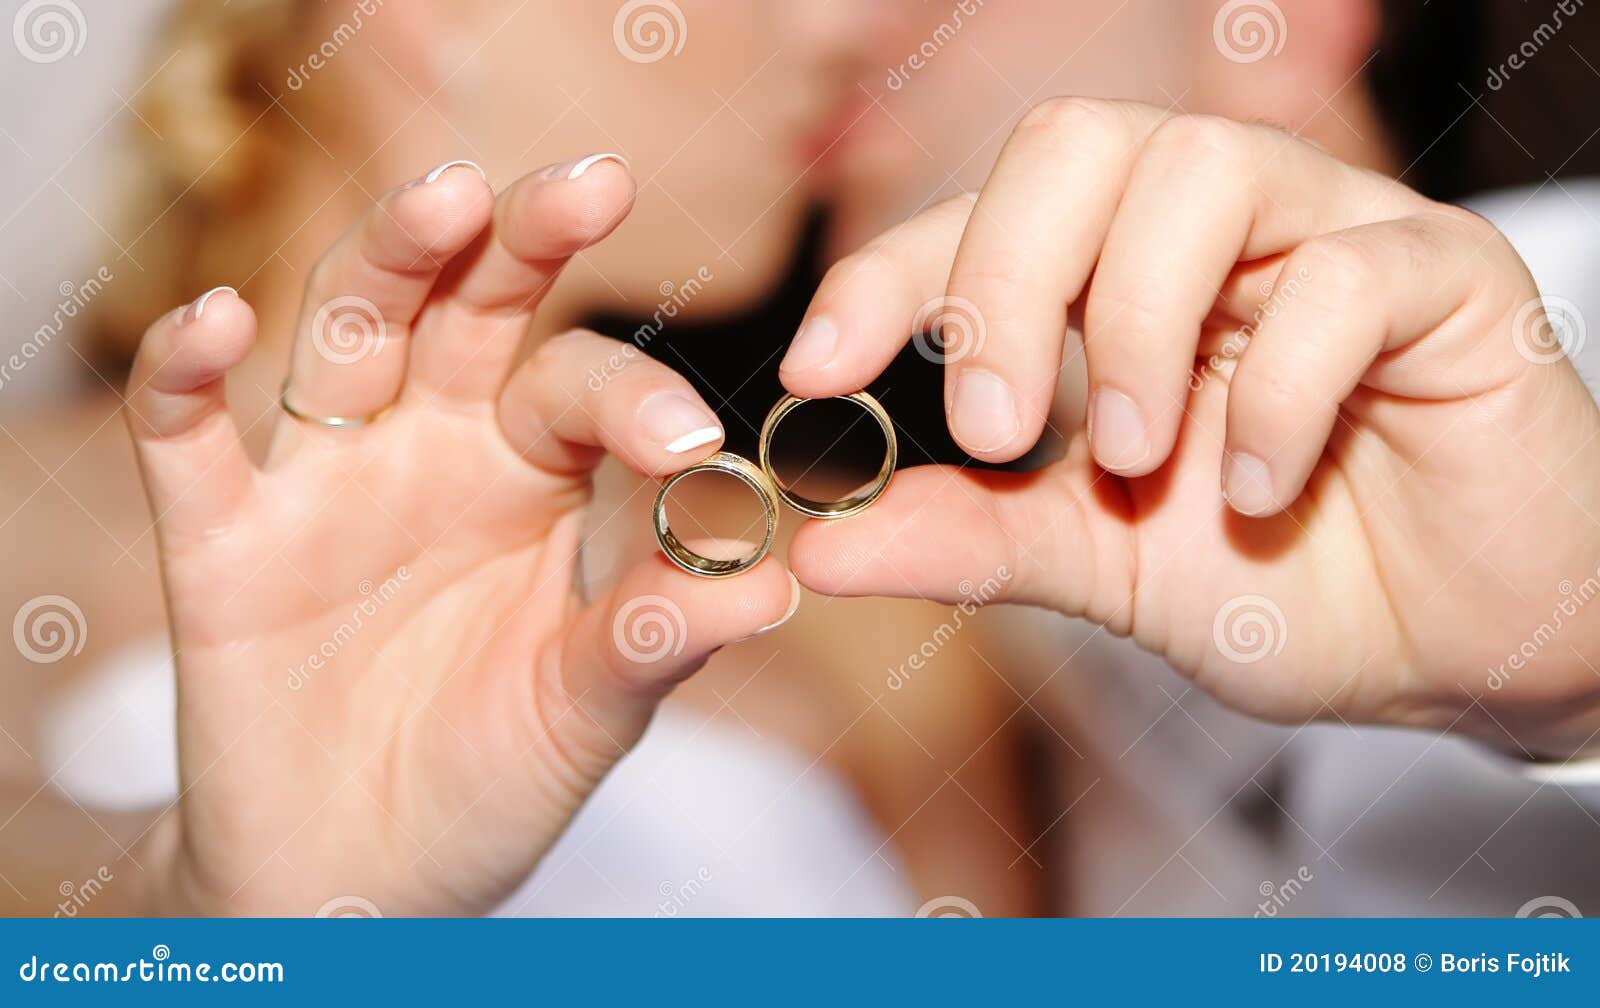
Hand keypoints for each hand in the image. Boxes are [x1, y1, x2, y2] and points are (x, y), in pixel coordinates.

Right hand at [124, 158, 795, 914]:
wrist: (362, 878)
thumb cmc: (493, 777)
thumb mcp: (586, 713)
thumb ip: (656, 643)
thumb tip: (774, 589)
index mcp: (540, 478)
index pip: (588, 391)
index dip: (637, 400)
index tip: (686, 440)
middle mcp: (439, 450)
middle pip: (476, 308)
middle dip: (526, 241)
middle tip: (593, 186)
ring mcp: (330, 482)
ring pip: (350, 331)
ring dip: (389, 260)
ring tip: (444, 199)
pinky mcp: (224, 541)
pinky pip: (186, 439)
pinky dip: (183, 376)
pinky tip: (213, 322)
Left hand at [782, 98, 1599, 758]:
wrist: (1452, 652)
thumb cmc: (1279, 584)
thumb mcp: (1098, 569)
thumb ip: (973, 540)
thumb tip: (817, 548)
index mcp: (1119, 283)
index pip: (981, 220)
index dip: (886, 277)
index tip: (816, 369)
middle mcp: (1215, 235)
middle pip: (1077, 146)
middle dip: (1004, 284)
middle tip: (998, 431)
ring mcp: (1331, 236)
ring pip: (1199, 169)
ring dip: (1136, 326)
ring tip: (1137, 458)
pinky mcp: (1446, 277)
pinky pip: (1343, 271)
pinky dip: (1281, 388)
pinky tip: (1262, 487)